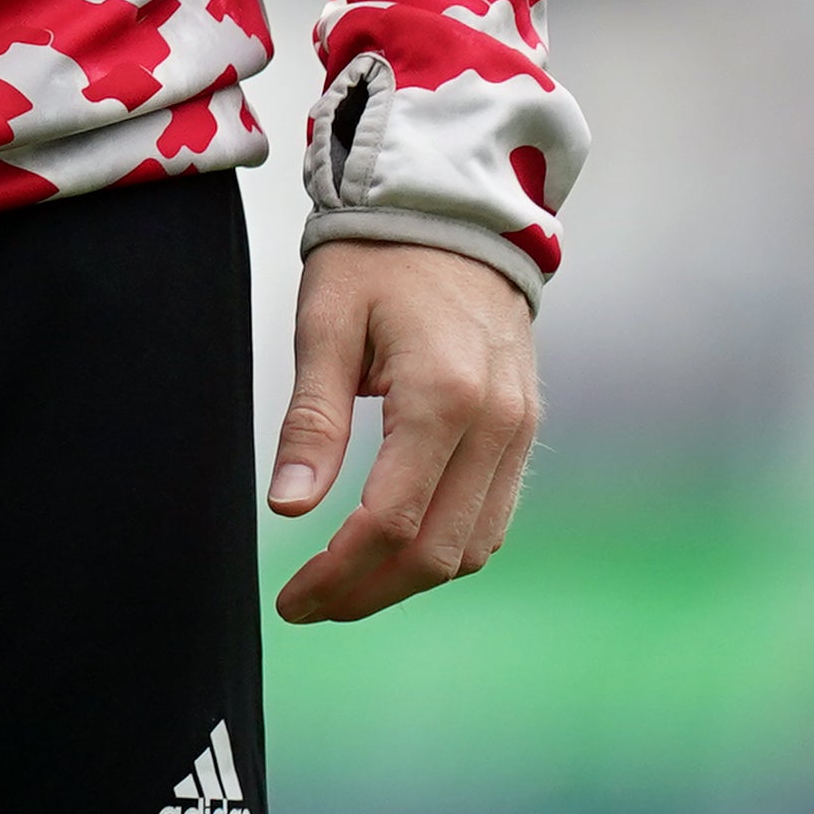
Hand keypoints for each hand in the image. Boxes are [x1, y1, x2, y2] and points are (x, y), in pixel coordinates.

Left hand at [267, 241, 540, 624]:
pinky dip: (447, 548)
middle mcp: (496, 422)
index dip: (338, 573)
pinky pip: (494, 517)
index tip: (291, 600)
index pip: (391, 520)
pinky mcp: (525, 427)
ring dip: (407, 581)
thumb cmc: (377, 257)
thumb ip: (313, 419)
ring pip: (473, 547)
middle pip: (436, 551)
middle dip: (368, 592)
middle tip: (309, 606)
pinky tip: (395, 549)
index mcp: (443, 395)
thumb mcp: (327, 322)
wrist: (454, 208)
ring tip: (344, 585)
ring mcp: (519, 428)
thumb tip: (288, 506)